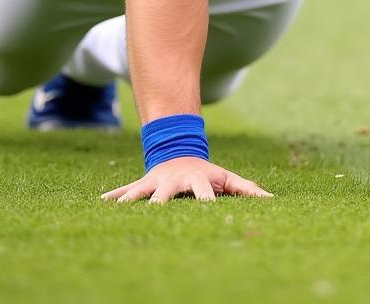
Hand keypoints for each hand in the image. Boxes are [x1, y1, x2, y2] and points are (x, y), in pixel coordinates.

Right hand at [101, 156, 271, 203]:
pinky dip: (112, 198)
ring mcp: (155, 184)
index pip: (204, 193)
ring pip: (139, 194)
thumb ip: (247, 190)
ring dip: (129, 202)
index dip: (207, 201)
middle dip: (159, 205)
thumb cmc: (207, 174)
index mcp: (196, 181)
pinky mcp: (141, 186)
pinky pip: (123, 192)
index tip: (207, 212)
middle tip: (154, 215)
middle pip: (166, 197)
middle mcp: (173, 183)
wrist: (179, 153)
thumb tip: (271, 201)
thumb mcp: (227, 179)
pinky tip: (98, 204)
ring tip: (116, 214)